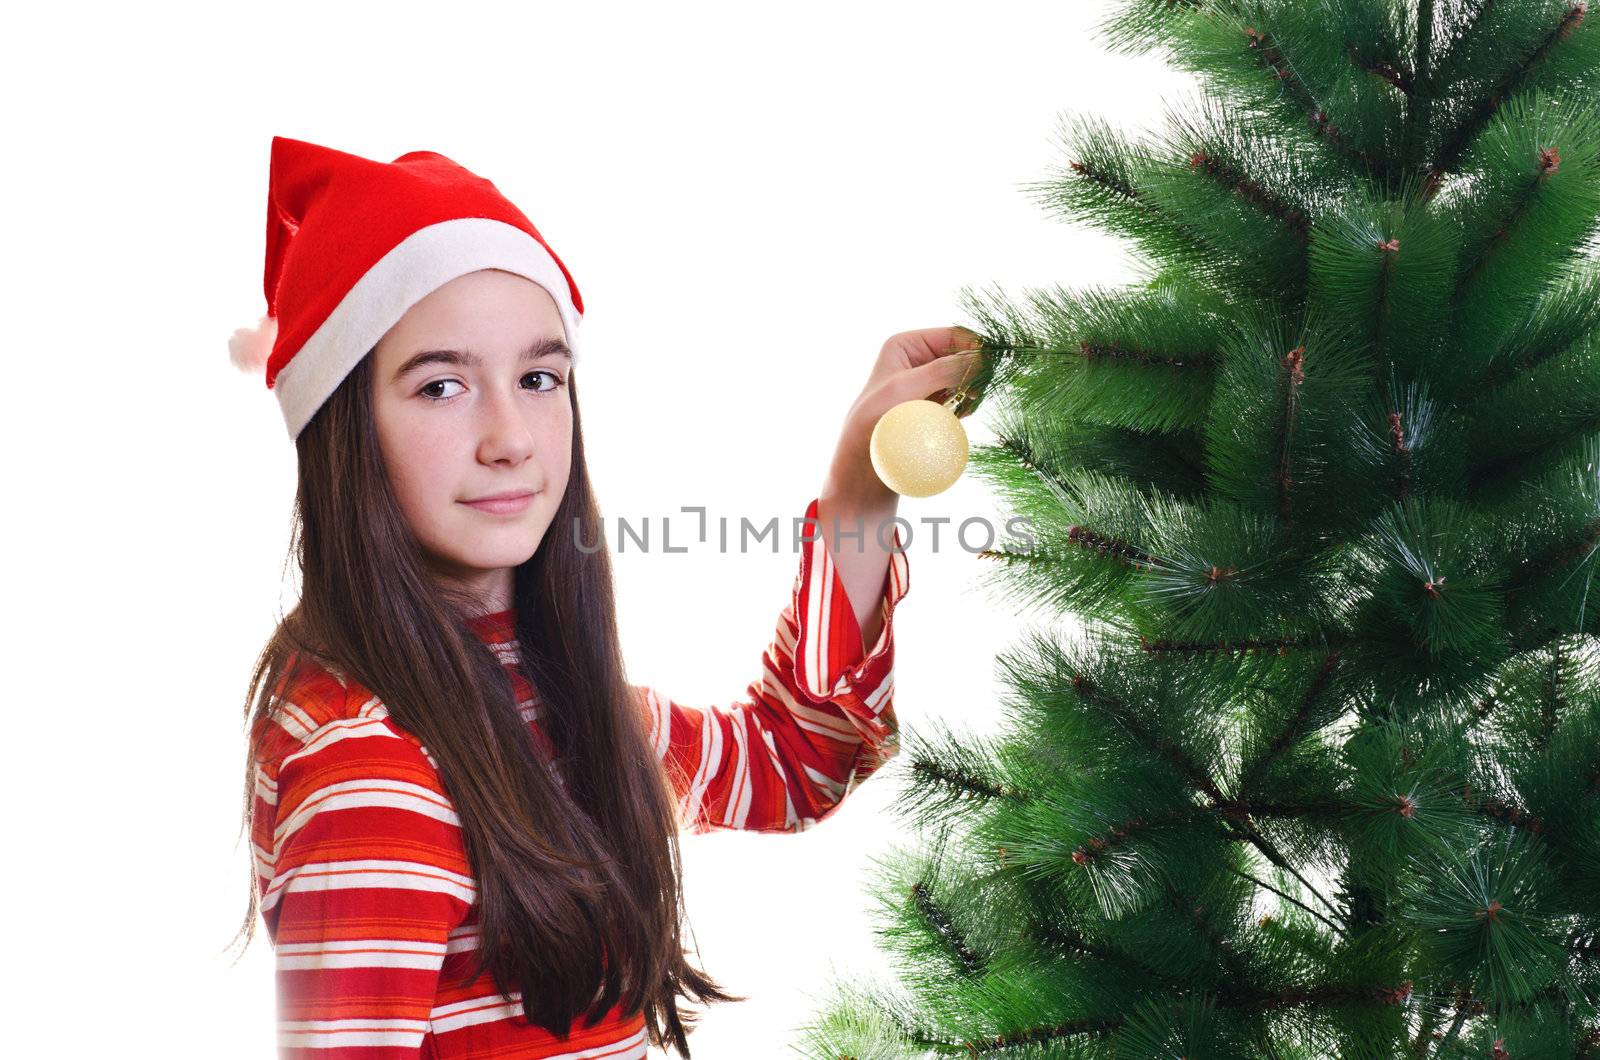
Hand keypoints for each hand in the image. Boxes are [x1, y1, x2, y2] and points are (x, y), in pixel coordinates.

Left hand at [824, 326, 986, 504]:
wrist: (865, 459)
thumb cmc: (874, 419)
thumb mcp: (906, 388)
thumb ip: (943, 370)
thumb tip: (981, 359)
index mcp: (908, 345)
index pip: (954, 335)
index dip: (975, 347)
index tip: (990, 367)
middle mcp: (920, 359)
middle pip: (964, 356)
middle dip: (974, 372)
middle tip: (975, 393)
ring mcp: (930, 382)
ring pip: (967, 378)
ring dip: (971, 390)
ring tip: (964, 407)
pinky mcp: (936, 404)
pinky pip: (963, 397)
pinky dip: (966, 404)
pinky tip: (959, 415)